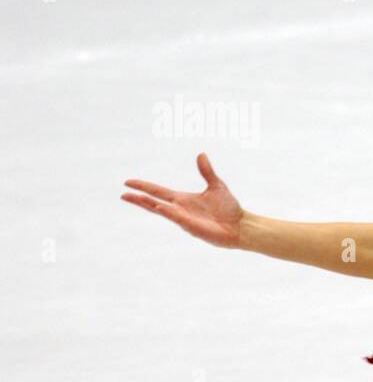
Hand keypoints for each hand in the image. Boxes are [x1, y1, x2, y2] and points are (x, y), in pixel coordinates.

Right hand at [121, 152, 244, 248]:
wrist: (240, 225)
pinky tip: (158, 207)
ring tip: (133, 198)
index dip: (144, 187)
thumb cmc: (228, 208)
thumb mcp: (216, 185)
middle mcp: (180, 209)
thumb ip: (206, 171)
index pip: (158, 192)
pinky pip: (177, 218)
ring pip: (162, 211)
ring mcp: (184, 219)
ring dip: (148, 204)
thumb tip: (201, 154)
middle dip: (138, 199)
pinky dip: (168, 212)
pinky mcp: (192, 227)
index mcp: (183, 199)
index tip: (128, 182)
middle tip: (123, 194)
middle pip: (153, 203)